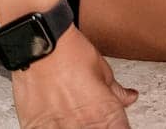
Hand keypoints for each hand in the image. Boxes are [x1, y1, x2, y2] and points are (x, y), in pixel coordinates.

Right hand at [12, 25, 136, 128]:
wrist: (40, 45)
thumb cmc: (70, 53)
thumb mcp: (102, 70)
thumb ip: (116, 91)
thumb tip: (129, 97)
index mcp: (105, 114)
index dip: (118, 126)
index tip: (114, 121)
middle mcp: (84, 126)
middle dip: (97, 125)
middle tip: (91, 114)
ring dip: (76, 126)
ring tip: (73, 115)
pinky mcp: (36, 128)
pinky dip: (54, 127)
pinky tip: (56, 118)